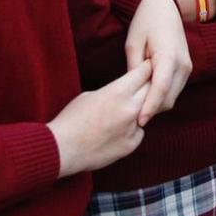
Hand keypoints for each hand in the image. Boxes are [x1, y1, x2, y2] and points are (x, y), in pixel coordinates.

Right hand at [49, 61, 150, 175]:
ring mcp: (132, 128)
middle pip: (152, 90)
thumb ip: (113, 92)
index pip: (144, 73)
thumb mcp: (90, 95)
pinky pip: (139, 132)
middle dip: (149, 86)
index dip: (146, 68)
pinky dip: (132, 131)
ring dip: (141, 110)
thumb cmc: (71, 119)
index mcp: (118, 91)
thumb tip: (125, 92)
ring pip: (148, 112)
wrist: (63, 148)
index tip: (147, 67)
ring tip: (121, 113)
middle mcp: (130, 108)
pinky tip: (115, 133)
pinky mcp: (131, 145)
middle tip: (144, 86)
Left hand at [125, 0, 190, 121]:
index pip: (161, 89)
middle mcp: (182, 64)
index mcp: (168, 56)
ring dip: (157, 104)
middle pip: (168, 98)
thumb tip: (132, 93)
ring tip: (136, 108)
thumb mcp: (133, 44)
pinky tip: (146, 97)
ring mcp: (187, 67)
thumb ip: (134, 69)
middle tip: (130, 118)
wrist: (164, 7)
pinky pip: (175, 89)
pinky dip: (162, 97)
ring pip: (173, 97)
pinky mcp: (186, 68)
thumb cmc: (145, 22)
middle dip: (152, 110)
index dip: (150, 107)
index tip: (139, 121)